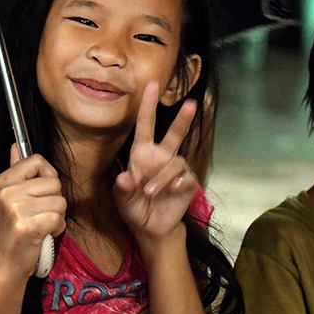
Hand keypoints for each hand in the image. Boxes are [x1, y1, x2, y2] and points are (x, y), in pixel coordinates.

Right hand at [0, 144, 65, 281]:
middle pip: (54, 182)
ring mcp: (16, 209)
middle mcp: (7, 192)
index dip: (46, 177)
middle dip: (54, 200)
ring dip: (56, 216)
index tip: (38, 193)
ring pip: (60, 201)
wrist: (8, 262)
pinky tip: (44, 234)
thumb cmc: (16, 229)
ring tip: (40, 224)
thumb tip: (16, 145)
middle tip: (38, 214)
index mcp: (3, 181)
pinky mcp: (27, 226)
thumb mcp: (12, 197)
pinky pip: (59, 218)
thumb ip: (17, 170)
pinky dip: (57, 228)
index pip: (38, 161)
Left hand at [114, 83, 198, 247]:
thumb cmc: (134, 208)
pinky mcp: (187, 184)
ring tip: (149, 191)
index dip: (148, 106)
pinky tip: (172, 192)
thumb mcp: (122, 200)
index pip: (145, 127)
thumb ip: (122, 189)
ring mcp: (175, 170)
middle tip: (191, 104)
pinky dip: (177, 184)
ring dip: (162, 177)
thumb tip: (124, 177)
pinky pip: (185, 178)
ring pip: (176, 163)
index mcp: (142, 155)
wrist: (151, 228)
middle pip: (174, 135)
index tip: (152, 86)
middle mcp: (161, 158)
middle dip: (182, 120)